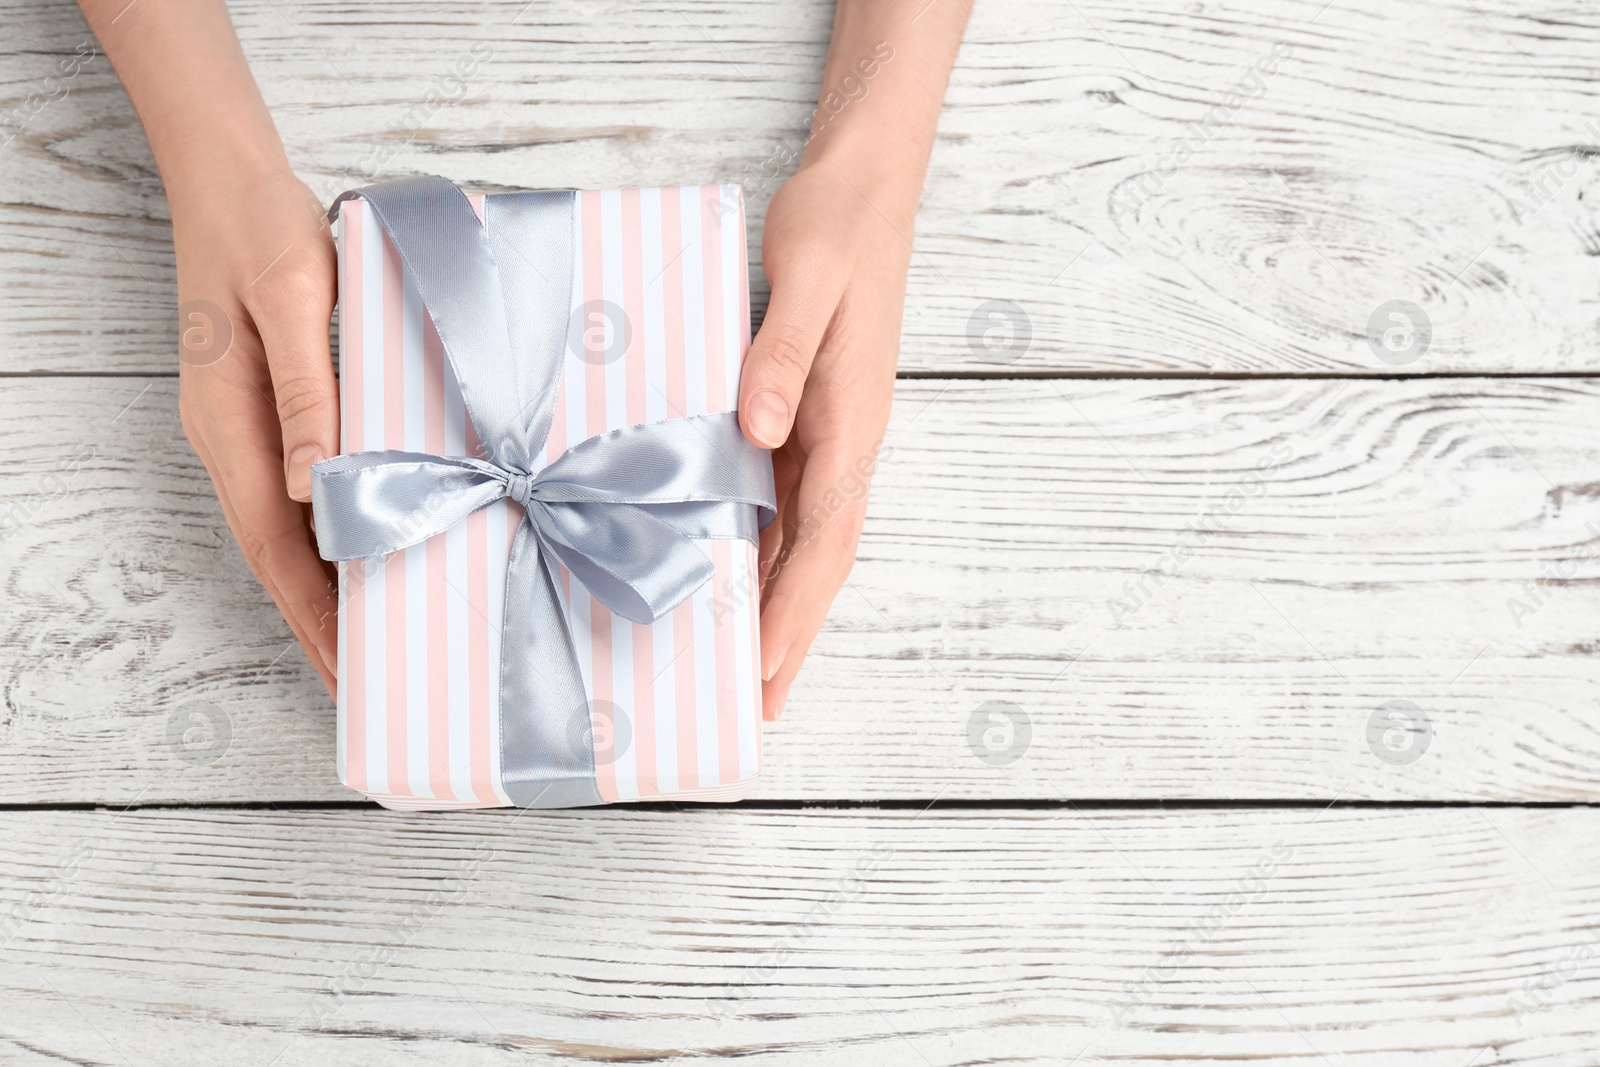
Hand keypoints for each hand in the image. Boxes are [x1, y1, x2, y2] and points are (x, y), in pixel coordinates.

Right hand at [173, 166, 339, 695]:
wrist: (230, 180)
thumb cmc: (265, 231)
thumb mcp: (293, 300)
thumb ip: (307, 393)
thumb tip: (316, 487)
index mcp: (232, 428)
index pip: (276, 548)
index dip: (314, 615)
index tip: (349, 672)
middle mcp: (232, 442)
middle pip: (277, 556)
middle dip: (320, 623)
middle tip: (367, 684)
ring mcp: (245, 430)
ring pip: (286, 532)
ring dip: (324, 588)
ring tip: (371, 642)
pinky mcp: (269, 411)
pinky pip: (297, 493)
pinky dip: (327, 537)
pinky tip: (363, 553)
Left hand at [739, 161, 912, 720]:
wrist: (864, 186)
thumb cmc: (837, 225)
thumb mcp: (807, 277)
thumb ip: (780, 355)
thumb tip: (760, 432)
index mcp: (851, 418)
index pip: (826, 536)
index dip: (795, 609)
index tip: (765, 668)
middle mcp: (848, 438)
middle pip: (822, 557)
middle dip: (791, 632)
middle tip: (759, 704)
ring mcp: (832, 431)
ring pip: (809, 538)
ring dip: (782, 603)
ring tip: (749, 667)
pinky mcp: (812, 414)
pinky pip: (792, 500)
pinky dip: (772, 550)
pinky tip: (744, 577)